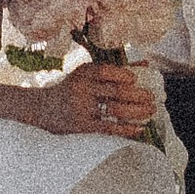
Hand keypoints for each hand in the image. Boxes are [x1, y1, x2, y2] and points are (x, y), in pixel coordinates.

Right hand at [38, 61, 153, 137]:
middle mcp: (81, 89)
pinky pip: (109, 128)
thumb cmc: (71, 89)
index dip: (123, 75)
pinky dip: (127, 129)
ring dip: (137, 112)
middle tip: (152, 98)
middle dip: (138, 96)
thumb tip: (145, 65)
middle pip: (115, 92)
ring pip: (115, 110)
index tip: (135, 79)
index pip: (105, 71)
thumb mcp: (86, 74)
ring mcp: (82, 109)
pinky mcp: (82, 126)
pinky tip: (139, 128)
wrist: (42, 109)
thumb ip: (114, 69)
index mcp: (83, 73)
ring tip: (150, 111)